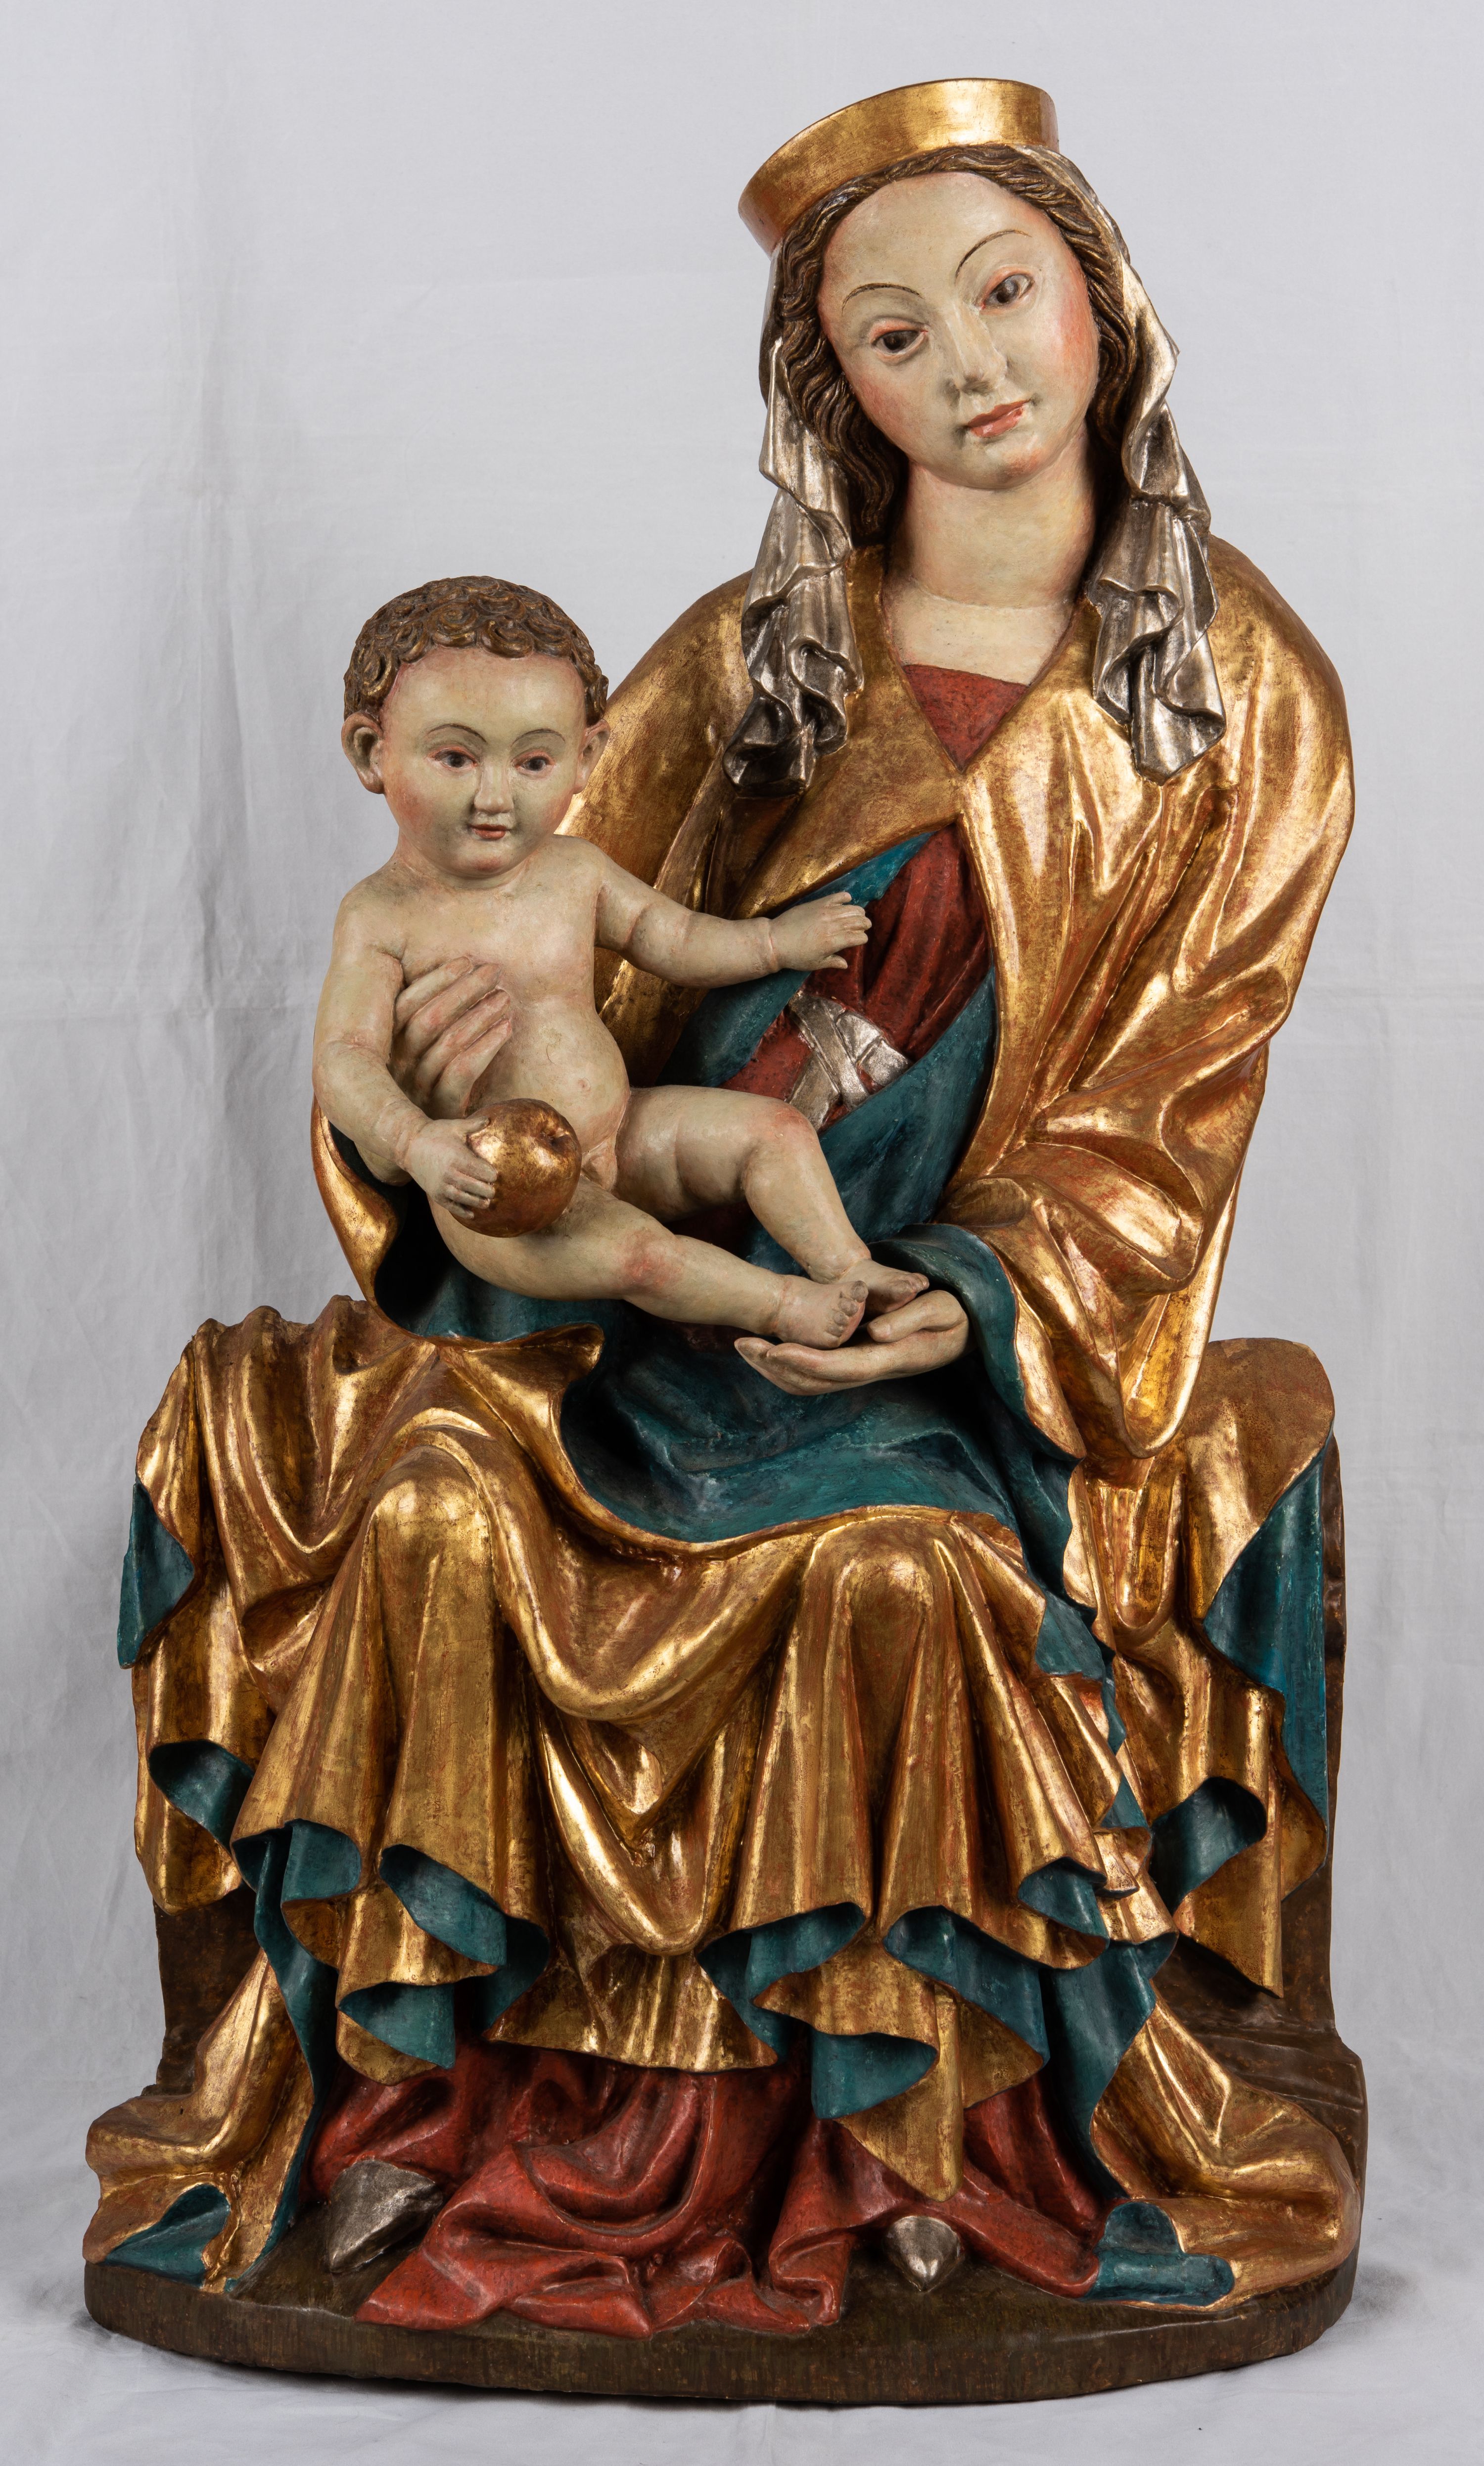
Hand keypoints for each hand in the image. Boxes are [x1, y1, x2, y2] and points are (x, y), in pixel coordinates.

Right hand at [390, 960, 513, 1119]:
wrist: (423, 1145)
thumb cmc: (427, 1088)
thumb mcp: (417, 1054)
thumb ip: (428, 1022)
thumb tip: (456, 977)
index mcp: (388, 1047)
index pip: (405, 1004)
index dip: (436, 980)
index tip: (465, 961)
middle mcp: (398, 1066)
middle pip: (429, 1019)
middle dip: (463, 990)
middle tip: (493, 971)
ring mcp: (418, 1088)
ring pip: (448, 1042)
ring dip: (481, 1014)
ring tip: (505, 998)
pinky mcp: (441, 1107)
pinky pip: (464, 1070)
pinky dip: (488, 1045)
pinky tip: (507, 1029)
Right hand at [404, 1115, 499, 1220]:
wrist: (408, 1145)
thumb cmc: (435, 1134)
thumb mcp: (453, 1127)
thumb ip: (472, 1125)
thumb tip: (489, 1119)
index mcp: (456, 1157)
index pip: (478, 1170)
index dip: (489, 1174)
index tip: (496, 1176)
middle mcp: (448, 1173)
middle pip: (473, 1186)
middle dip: (486, 1190)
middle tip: (494, 1191)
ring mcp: (440, 1185)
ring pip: (463, 1197)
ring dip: (476, 1202)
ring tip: (487, 1203)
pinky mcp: (434, 1193)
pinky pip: (450, 1205)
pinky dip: (461, 1211)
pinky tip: (472, 1214)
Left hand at [735, 1286, 968, 1394]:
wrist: (969, 1331)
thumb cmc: (958, 1315)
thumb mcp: (943, 1309)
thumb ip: (911, 1318)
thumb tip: (876, 1332)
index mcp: (890, 1358)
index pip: (839, 1367)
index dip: (804, 1361)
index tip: (773, 1349)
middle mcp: (872, 1369)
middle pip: (816, 1380)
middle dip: (776, 1366)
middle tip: (741, 1344)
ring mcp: (865, 1368)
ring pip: (813, 1381)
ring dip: (777, 1368)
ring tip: (745, 1347)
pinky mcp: (861, 1362)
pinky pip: (819, 1373)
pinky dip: (791, 1365)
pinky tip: (772, 1349)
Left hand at [769, 891, 870, 973]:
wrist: (775, 941)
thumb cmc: (795, 956)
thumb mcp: (815, 963)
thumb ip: (832, 961)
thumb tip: (845, 964)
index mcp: (833, 943)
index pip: (857, 937)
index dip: (862, 938)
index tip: (861, 939)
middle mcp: (831, 926)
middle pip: (856, 921)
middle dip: (864, 923)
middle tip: (865, 925)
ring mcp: (824, 913)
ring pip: (849, 909)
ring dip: (857, 911)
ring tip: (860, 914)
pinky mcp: (816, 904)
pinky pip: (834, 897)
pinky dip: (844, 897)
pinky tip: (848, 898)